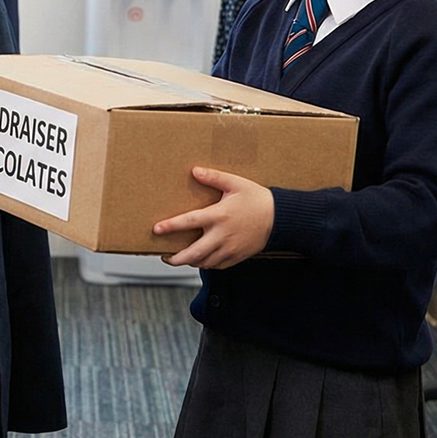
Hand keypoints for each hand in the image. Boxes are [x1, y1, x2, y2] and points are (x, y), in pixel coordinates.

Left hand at [152, 167, 274, 269]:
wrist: (280, 218)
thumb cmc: (256, 199)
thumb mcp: (236, 183)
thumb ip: (214, 177)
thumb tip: (194, 170)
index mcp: (219, 215)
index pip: (189, 222)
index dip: (171, 227)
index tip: (156, 230)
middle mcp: (222, 235)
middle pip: (193, 253)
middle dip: (176, 258)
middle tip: (165, 256)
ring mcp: (230, 249)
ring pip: (204, 263)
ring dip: (190, 262)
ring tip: (180, 257)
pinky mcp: (237, 257)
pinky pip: (217, 266)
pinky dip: (206, 265)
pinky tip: (200, 259)